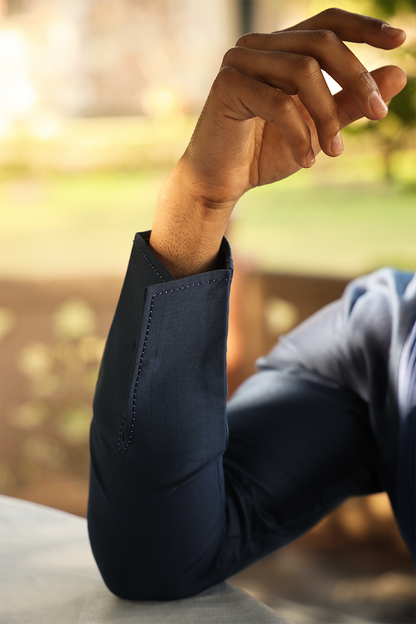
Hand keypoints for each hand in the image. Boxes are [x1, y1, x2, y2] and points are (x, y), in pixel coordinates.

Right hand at [151, 9, 406, 276]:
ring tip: (333, 152)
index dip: (364, 27)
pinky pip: (280, 103)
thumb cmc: (265, 152)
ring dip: (327, 116)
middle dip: (356, 79)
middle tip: (378, 115)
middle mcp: (260, 47)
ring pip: (304, 71)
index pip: (327, 23)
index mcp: (281, 50)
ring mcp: (241, 61)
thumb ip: (351, 103)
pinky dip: (300, 134)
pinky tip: (306, 160)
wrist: (221, 182)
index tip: (400, 40)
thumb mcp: (318, 128)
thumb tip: (399, 74)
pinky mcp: (228, 85)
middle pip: (322, 43)